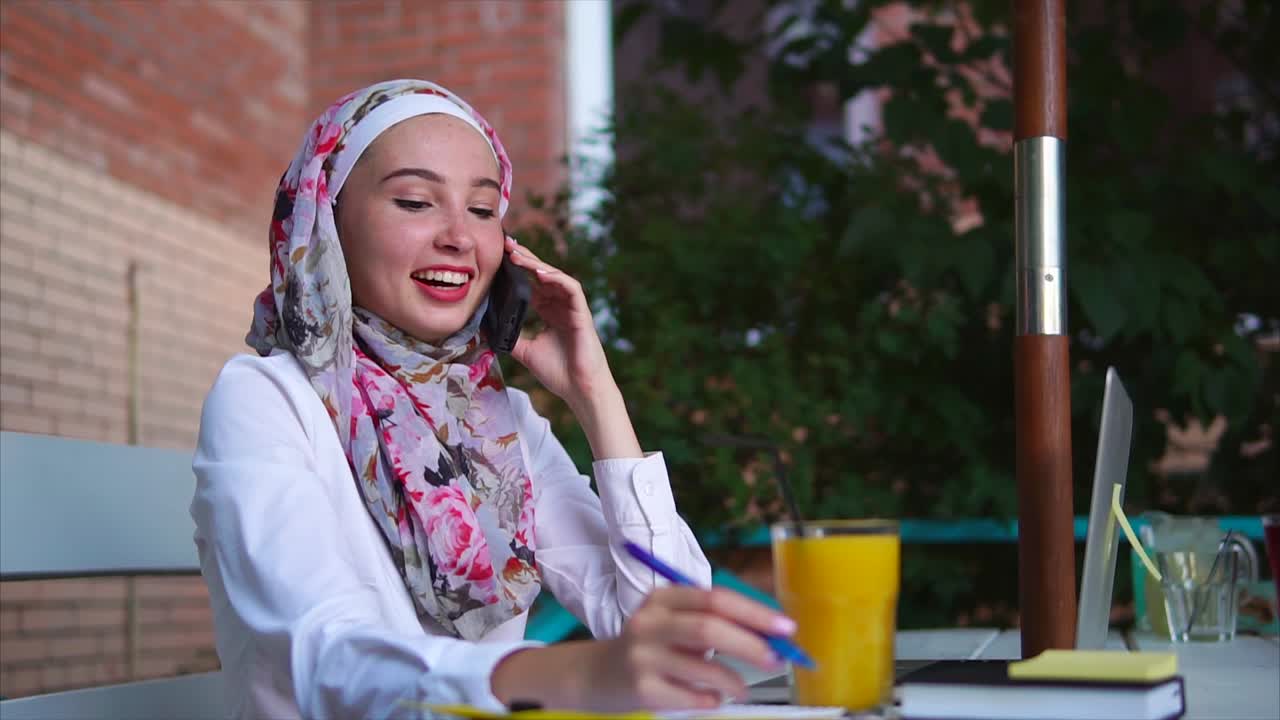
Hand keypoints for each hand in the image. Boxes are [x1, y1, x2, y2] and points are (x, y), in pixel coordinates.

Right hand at [490, 587, 792, 709]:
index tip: (787, 629)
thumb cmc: (648, 647)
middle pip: (709, 628)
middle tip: (777, 661)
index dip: (755, 613)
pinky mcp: (641, 689)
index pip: (715, 599)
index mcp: (663, 598)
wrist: (593, 675)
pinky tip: (712, 699)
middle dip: (751, 645)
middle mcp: (649, 622)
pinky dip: (711, 699)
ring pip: (704, 667)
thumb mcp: (672, 623)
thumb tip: (771, 637)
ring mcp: (642, 656)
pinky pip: (691, 697)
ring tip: (742, 688)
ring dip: (734, 681)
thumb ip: (713, 623)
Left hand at [504, 236, 611, 413]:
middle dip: (524, 258)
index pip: (532, 284)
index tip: (498, 257)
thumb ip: (510, 337)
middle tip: (504, 244)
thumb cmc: (558, 372)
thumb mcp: (525, 351)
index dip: (517, 269)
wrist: (579, 390)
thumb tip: (486, 328)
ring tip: (516, 254)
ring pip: (555, 276)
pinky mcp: (582, 313)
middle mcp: (561, 306)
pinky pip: (571, 288)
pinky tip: (540, 272)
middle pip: (542, 274)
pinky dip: (557, 278)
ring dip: (536, 263)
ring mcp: (572, 308)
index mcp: (549, 312)